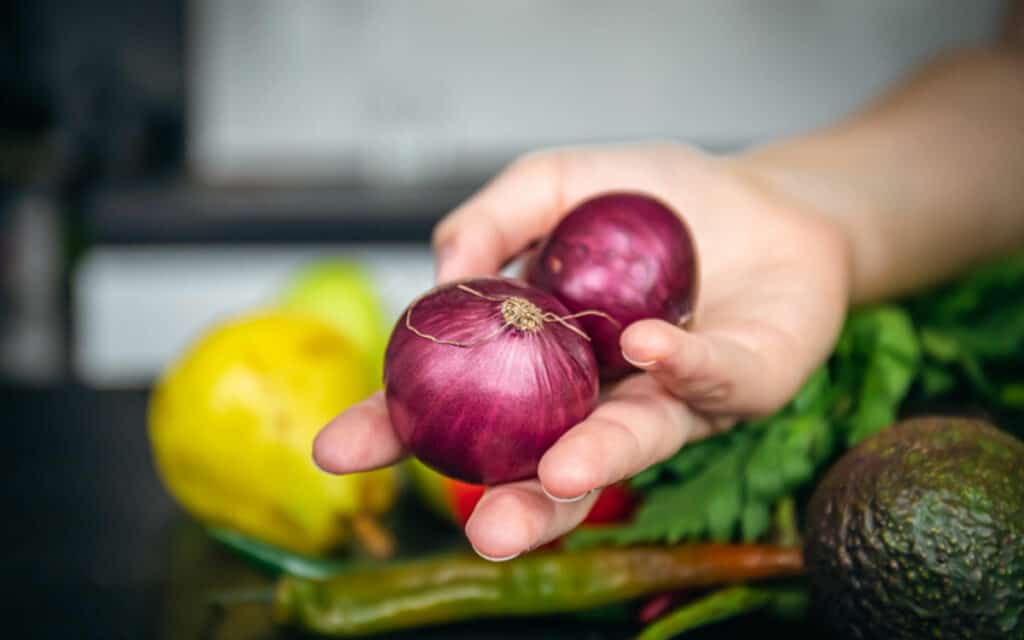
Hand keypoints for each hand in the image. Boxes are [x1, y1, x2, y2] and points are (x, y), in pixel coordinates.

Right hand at [314, 142, 851, 559]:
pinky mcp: (742, 386)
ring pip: (628, 445)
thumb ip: (494, 217)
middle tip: (478, 532)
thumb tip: (446, 272)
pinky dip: (677, 364)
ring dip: (594, 464)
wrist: (766, 197)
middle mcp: (597, 398)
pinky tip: (644, 345)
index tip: (337, 452)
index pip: (457, 406)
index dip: (398, 429)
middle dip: (509, 503)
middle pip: (542, 464)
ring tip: (559, 471)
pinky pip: (709, 381)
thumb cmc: (652, 199)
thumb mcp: (556, 181)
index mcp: (539, 363)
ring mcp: (669, 402)